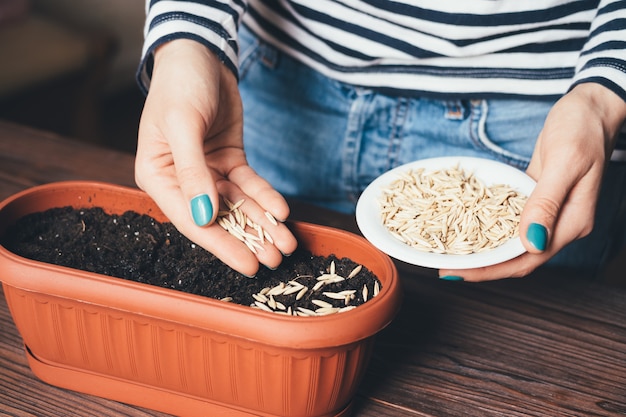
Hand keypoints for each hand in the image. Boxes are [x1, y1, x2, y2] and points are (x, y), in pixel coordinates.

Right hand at [135, 39, 296, 276]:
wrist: (201, 54)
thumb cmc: (180, 85)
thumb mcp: (183, 125)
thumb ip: (193, 172)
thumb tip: (205, 217)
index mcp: (158, 176)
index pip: (192, 220)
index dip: (221, 246)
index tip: (248, 265)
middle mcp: (182, 180)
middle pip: (219, 219)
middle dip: (249, 239)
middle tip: (276, 260)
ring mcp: (208, 172)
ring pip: (238, 205)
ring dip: (263, 224)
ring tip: (287, 244)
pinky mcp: (229, 161)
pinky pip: (250, 184)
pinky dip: (265, 197)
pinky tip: (282, 210)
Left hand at [440, 83, 625, 280]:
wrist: (589, 109)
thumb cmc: (582, 129)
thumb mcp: (564, 162)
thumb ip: (547, 202)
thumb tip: (531, 242)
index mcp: (572, 223)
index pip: (528, 259)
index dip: (492, 269)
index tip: (459, 272)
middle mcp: (559, 224)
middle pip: (517, 257)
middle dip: (481, 266)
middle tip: (444, 267)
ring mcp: (547, 212)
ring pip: (511, 241)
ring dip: (483, 250)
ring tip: (449, 253)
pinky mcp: (535, 199)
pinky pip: (508, 220)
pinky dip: (487, 227)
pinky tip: (465, 226)